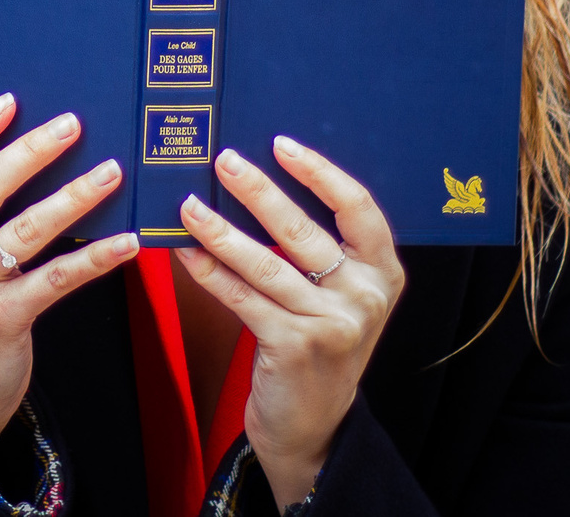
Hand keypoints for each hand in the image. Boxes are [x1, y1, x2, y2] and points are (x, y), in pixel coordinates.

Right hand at [0, 93, 142, 462]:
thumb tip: (16, 153)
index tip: (10, 102)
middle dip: (33, 150)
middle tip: (73, 125)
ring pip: (28, 228)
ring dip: (76, 195)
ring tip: (112, 172)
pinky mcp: (1, 319)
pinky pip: (57, 278)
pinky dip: (96, 257)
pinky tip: (127, 241)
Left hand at [174, 138, 404, 507]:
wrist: (315, 425)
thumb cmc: (318, 343)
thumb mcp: (339, 296)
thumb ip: (321, 250)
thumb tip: (257, 182)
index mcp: (383, 272)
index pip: (357, 207)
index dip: (319, 172)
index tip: (280, 143)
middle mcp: (365, 296)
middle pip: (303, 230)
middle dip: (257, 190)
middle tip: (222, 160)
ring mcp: (331, 324)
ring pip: (265, 262)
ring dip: (219, 229)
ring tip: (187, 204)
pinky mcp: (294, 346)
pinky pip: (242, 297)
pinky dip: (209, 271)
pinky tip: (186, 251)